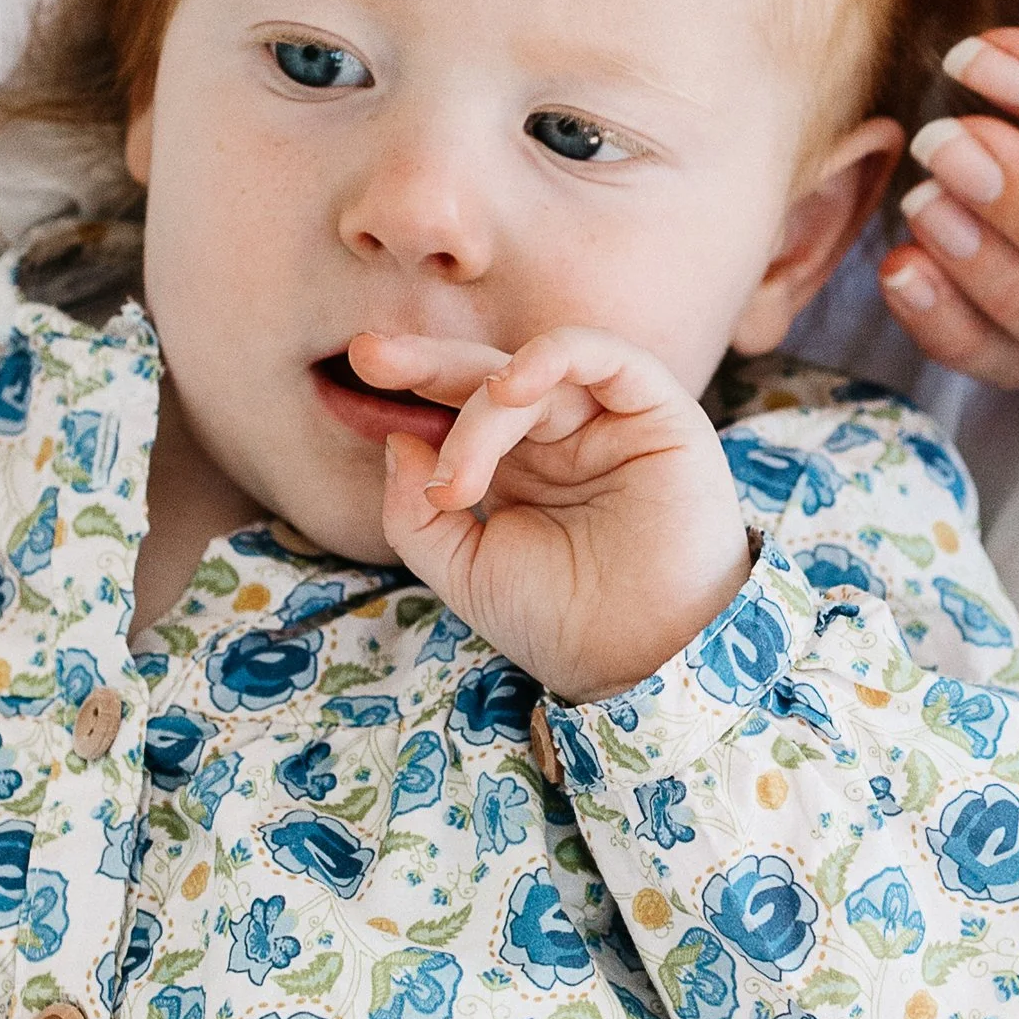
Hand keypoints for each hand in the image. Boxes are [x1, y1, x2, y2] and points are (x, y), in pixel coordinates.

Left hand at [350, 326, 750, 696]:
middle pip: (485, 376)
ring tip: (457, 474)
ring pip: (532, 380)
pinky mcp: (659, 413)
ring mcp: (608, 422)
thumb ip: (415, 512)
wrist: (641, 664)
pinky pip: (607, 357)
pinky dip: (555, 355)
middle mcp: (561, 436)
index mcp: (516, 467)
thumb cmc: (561, 623)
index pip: (456, 406)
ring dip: (482, 415)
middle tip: (370, 357)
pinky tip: (510, 387)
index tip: (359, 368)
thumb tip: (396, 439)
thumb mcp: (464, 570)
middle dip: (425, 362)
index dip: (411, 382)